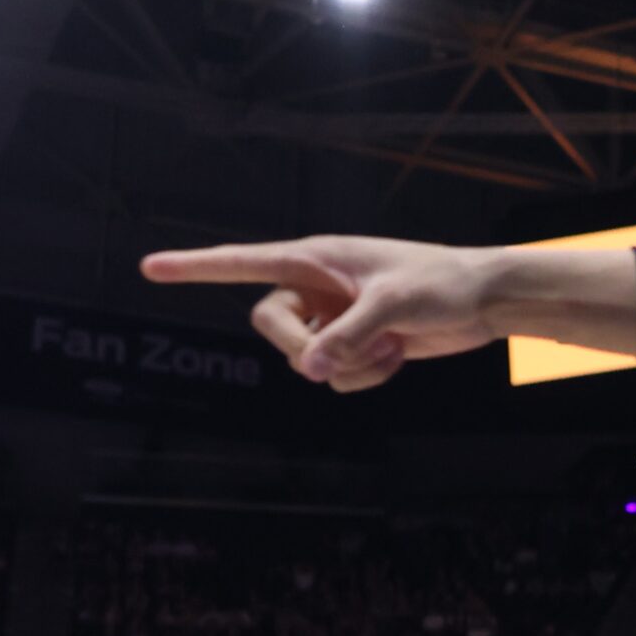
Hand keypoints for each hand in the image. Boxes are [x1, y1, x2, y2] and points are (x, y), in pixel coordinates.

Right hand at [141, 237, 505, 392]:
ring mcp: (335, 318)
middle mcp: (318, 287)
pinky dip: (365, 376)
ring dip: (346, 365)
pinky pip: (336, 376)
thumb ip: (348, 337)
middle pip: (269, 326)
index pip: (244, 261)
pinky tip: (397, 356)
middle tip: (339, 351)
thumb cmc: (442, 284)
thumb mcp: (394, 305)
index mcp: (316, 259)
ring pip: (305, 359)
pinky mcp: (356, 345)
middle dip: (301, 347)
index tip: (152, 267)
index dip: (196, 266)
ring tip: (389, 343)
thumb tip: (309, 369)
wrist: (483, 301)